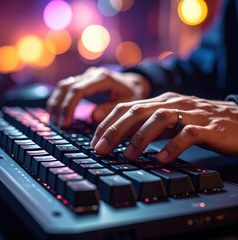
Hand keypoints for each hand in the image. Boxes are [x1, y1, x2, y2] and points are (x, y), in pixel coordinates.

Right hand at [46, 67, 150, 127]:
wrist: (135, 83)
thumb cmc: (133, 93)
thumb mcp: (128, 103)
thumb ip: (111, 109)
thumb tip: (92, 116)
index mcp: (102, 78)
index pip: (78, 90)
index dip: (69, 107)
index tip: (65, 123)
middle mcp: (92, 74)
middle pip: (67, 87)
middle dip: (59, 106)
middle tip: (58, 125)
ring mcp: (87, 76)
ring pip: (64, 86)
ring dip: (57, 103)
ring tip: (55, 120)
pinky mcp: (84, 81)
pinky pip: (67, 88)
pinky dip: (60, 100)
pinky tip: (58, 112)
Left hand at [91, 92, 237, 163]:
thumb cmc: (200, 122)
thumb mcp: (170, 121)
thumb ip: (149, 125)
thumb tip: (124, 137)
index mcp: (162, 101)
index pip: (128, 107)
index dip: (108, 122)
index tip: (95, 140)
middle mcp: (173, 103)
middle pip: (137, 111)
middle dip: (115, 130)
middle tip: (100, 149)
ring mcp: (191, 113)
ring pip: (159, 118)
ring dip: (140, 138)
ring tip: (127, 156)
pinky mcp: (208, 127)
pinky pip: (187, 134)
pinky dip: (172, 146)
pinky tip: (161, 159)